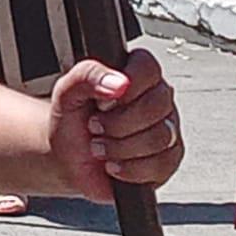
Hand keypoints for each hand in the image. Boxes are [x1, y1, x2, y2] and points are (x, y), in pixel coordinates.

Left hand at [49, 50, 181, 201]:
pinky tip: (114, 164)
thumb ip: (87, 76)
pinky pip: (163, 164)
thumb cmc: (71, 124)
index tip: (101, 102)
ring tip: (99, 147)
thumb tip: (120, 83)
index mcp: (132, 75)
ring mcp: (166, 129)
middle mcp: (155, 99)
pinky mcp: (168, 159)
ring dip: (120, 147)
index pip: (148, 66)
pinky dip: (130, 168)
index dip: (126, 86)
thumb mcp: (66, 94)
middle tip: (94, 126)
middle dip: (118, 123)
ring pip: (161, 137)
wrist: (69, 161)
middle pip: (157, 105)